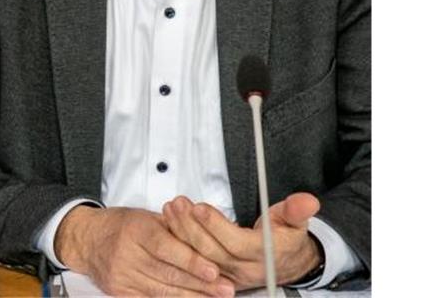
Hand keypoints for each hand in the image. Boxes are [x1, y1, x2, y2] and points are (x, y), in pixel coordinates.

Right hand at [54, 205, 234, 296]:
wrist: (86, 239)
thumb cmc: (121, 225)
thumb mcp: (146, 216)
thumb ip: (173, 228)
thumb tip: (206, 239)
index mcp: (134, 229)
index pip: (165, 247)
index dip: (191, 261)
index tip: (214, 271)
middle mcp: (125, 253)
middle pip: (167, 272)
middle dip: (200, 284)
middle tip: (226, 289)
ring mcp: (121, 275)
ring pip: (161, 291)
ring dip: (191, 296)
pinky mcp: (119, 292)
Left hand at [162, 193, 321, 288]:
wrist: (286, 263)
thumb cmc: (285, 239)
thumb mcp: (294, 222)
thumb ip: (296, 211)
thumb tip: (308, 201)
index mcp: (263, 256)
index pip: (235, 243)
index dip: (216, 226)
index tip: (199, 207)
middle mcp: (243, 269)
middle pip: (211, 251)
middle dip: (191, 226)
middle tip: (178, 203)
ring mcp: (228, 275)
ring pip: (198, 256)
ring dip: (181, 232)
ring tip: (170, 208)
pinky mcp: (216, 276)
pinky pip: (193, 260)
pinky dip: (179, 241)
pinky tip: (169, 223)